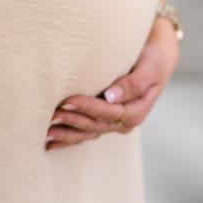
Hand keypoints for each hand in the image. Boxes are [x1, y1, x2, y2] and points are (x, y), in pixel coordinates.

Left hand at [46, 17, 179, 150]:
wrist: (156, 59)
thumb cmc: (153, 59)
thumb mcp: (150, 68)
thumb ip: (133, 84)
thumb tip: (112, 97)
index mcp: (137, 111)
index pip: (109, 113)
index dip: (88, 108)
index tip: (68, 100)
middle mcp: (125, 121)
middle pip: (95, 125)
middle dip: (73, 121)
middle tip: (50, 114)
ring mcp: (114, 123)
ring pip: (88, 132)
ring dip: (67, 133)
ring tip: (45, 131)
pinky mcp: (104, 120)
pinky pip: (85, 133)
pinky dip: (68, 138)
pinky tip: (50, 143)